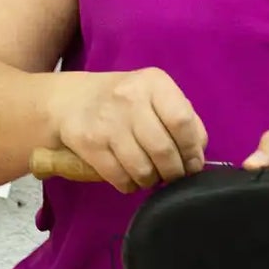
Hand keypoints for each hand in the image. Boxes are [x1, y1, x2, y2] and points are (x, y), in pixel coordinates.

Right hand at [48, 68, 207, 192]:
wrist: (71, 100)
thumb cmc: (125, 100)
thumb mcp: (155, 95)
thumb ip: (182, 117)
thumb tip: (197, 153)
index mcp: (154, 83)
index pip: (182, 121)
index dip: (192, 150)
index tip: (193, 164)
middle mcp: (130, 99)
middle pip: (164, 150)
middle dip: (174, 172)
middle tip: (172, 175)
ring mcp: (108, 122)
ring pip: (143, 169)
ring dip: (152, 180)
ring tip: (150, 175)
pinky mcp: (89, 144)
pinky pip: (120, 178)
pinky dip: (130, 185)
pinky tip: (130, 177)